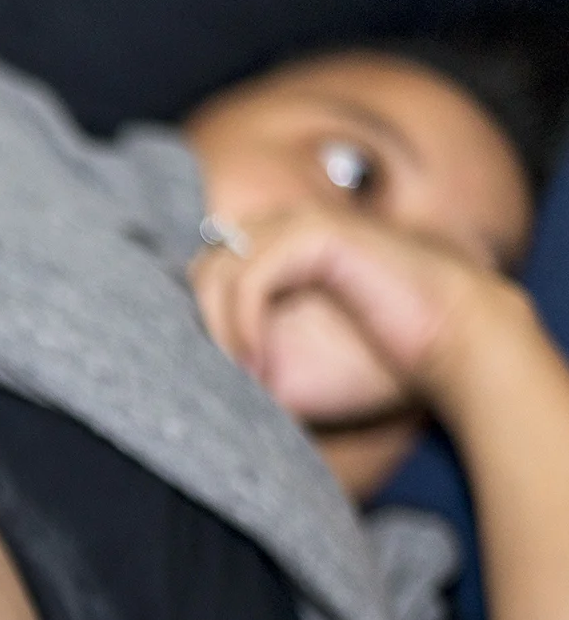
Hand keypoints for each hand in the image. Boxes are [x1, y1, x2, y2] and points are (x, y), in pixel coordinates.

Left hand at [189, 204, 519, 429]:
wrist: (450, 351)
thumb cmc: (368, 366)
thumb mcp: (280, 376)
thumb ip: (229, 369)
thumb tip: (169, 393)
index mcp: (267, 257)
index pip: (196, 276)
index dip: (185, 323)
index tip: (193, 377)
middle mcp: (275, 232)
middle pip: (195, 274)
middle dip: (196, 332)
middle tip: (220, 383)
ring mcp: (297, 225)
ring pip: (214, 272)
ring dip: (217, 333)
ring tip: (243, 379)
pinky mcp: (319, 233)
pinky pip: (251, 276)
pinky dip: (242, 324)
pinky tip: (256, 363)